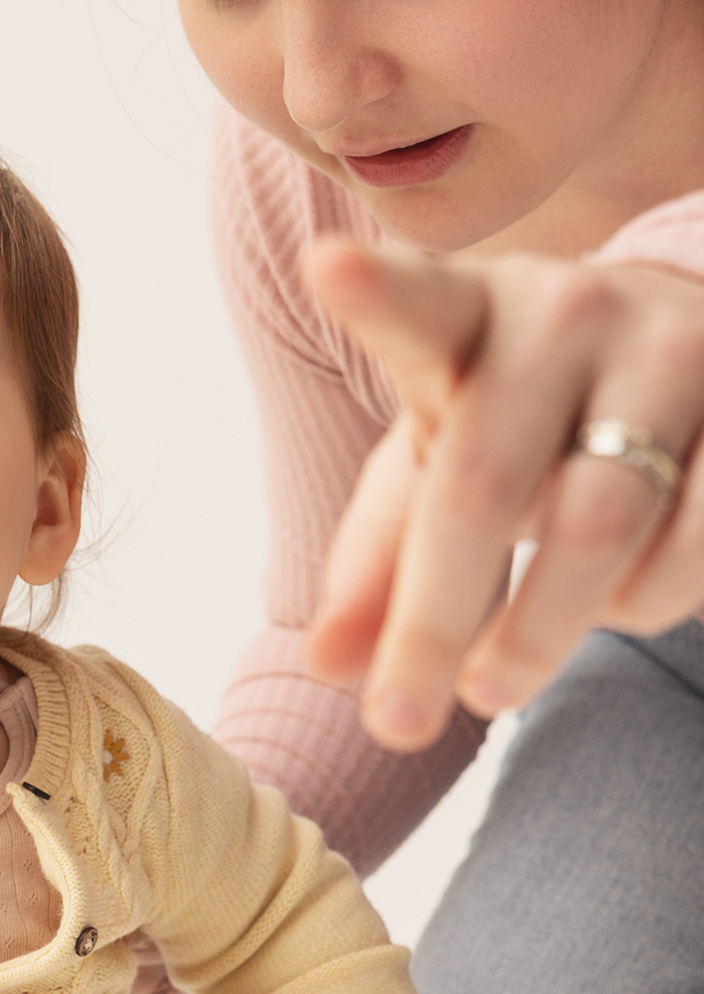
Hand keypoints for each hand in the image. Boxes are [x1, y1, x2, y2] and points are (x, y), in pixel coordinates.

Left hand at [305, 239, 703, 749]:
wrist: (685, 356)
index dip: (376, 292)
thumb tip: (327, 665)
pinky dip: (652, 602)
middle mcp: (569, 313)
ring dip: (547, 629)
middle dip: (437, 622)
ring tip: (510, 669)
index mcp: (467, 318)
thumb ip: (377, 563)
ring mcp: (676, 347)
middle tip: (402, 725)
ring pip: (605, 525)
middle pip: (489, 483)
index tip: (330, 268)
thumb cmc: (523, 426)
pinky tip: (624, 602)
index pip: (418, 308)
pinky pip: (700, 541)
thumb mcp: (438, 472)